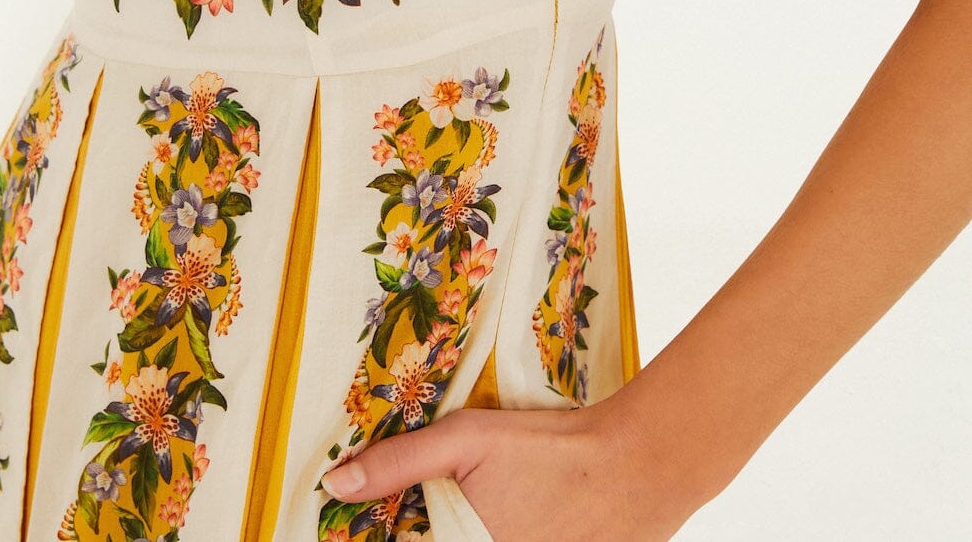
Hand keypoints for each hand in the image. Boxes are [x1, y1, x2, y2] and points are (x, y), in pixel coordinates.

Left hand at [319, 395, 688, 539]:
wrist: (636, 467)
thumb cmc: (550, 450)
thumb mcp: (468, 439)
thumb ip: (400, 463)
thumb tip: (335, 484)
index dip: (383, 532)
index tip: (366, 521)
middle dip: (430, 530)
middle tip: (454, 499)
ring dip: (462, 529)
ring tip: (491, 505)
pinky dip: (499, 533)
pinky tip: (518, 516)